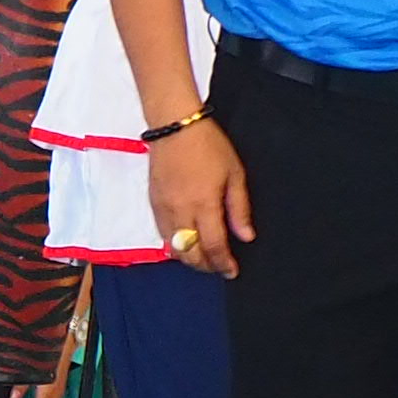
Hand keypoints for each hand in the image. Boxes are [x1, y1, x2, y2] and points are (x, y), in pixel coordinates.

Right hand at [145, 115, 251, 281]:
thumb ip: (239, 209)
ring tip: (204, 257)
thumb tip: (245, 236)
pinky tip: (186, 241)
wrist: (174, 126)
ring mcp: (163, 208)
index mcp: (204, 203)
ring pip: (173, 247)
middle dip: (205, 266)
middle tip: (219, 267)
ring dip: (189, 258)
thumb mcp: (235, 174)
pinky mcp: (152, 203)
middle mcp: (180, 210)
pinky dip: (175, 244)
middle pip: (190, 253)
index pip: (213, 246)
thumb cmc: (208, 145)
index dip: (223, 263)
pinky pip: (162, 234)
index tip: (232, 271)